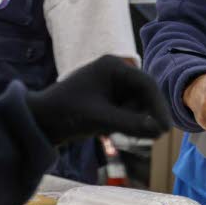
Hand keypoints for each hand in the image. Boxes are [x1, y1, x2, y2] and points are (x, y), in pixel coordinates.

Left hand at [26, 55, 171, 144]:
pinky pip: (128, 113)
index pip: (146, 84)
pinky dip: (125, 125)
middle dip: (145, 116)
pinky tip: (108, 132)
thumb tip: (159, 130)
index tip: (165, 128)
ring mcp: (112, 87)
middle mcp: (115, 73)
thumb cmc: (65, 113)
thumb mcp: (99, 119)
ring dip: (133, 122)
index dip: (159, 106)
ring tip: (111, 132)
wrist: (40, 121)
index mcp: (113, 66)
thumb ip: (130, 123)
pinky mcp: (109, 100)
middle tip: (146, 138)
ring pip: (138, 107)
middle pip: (145, 96)